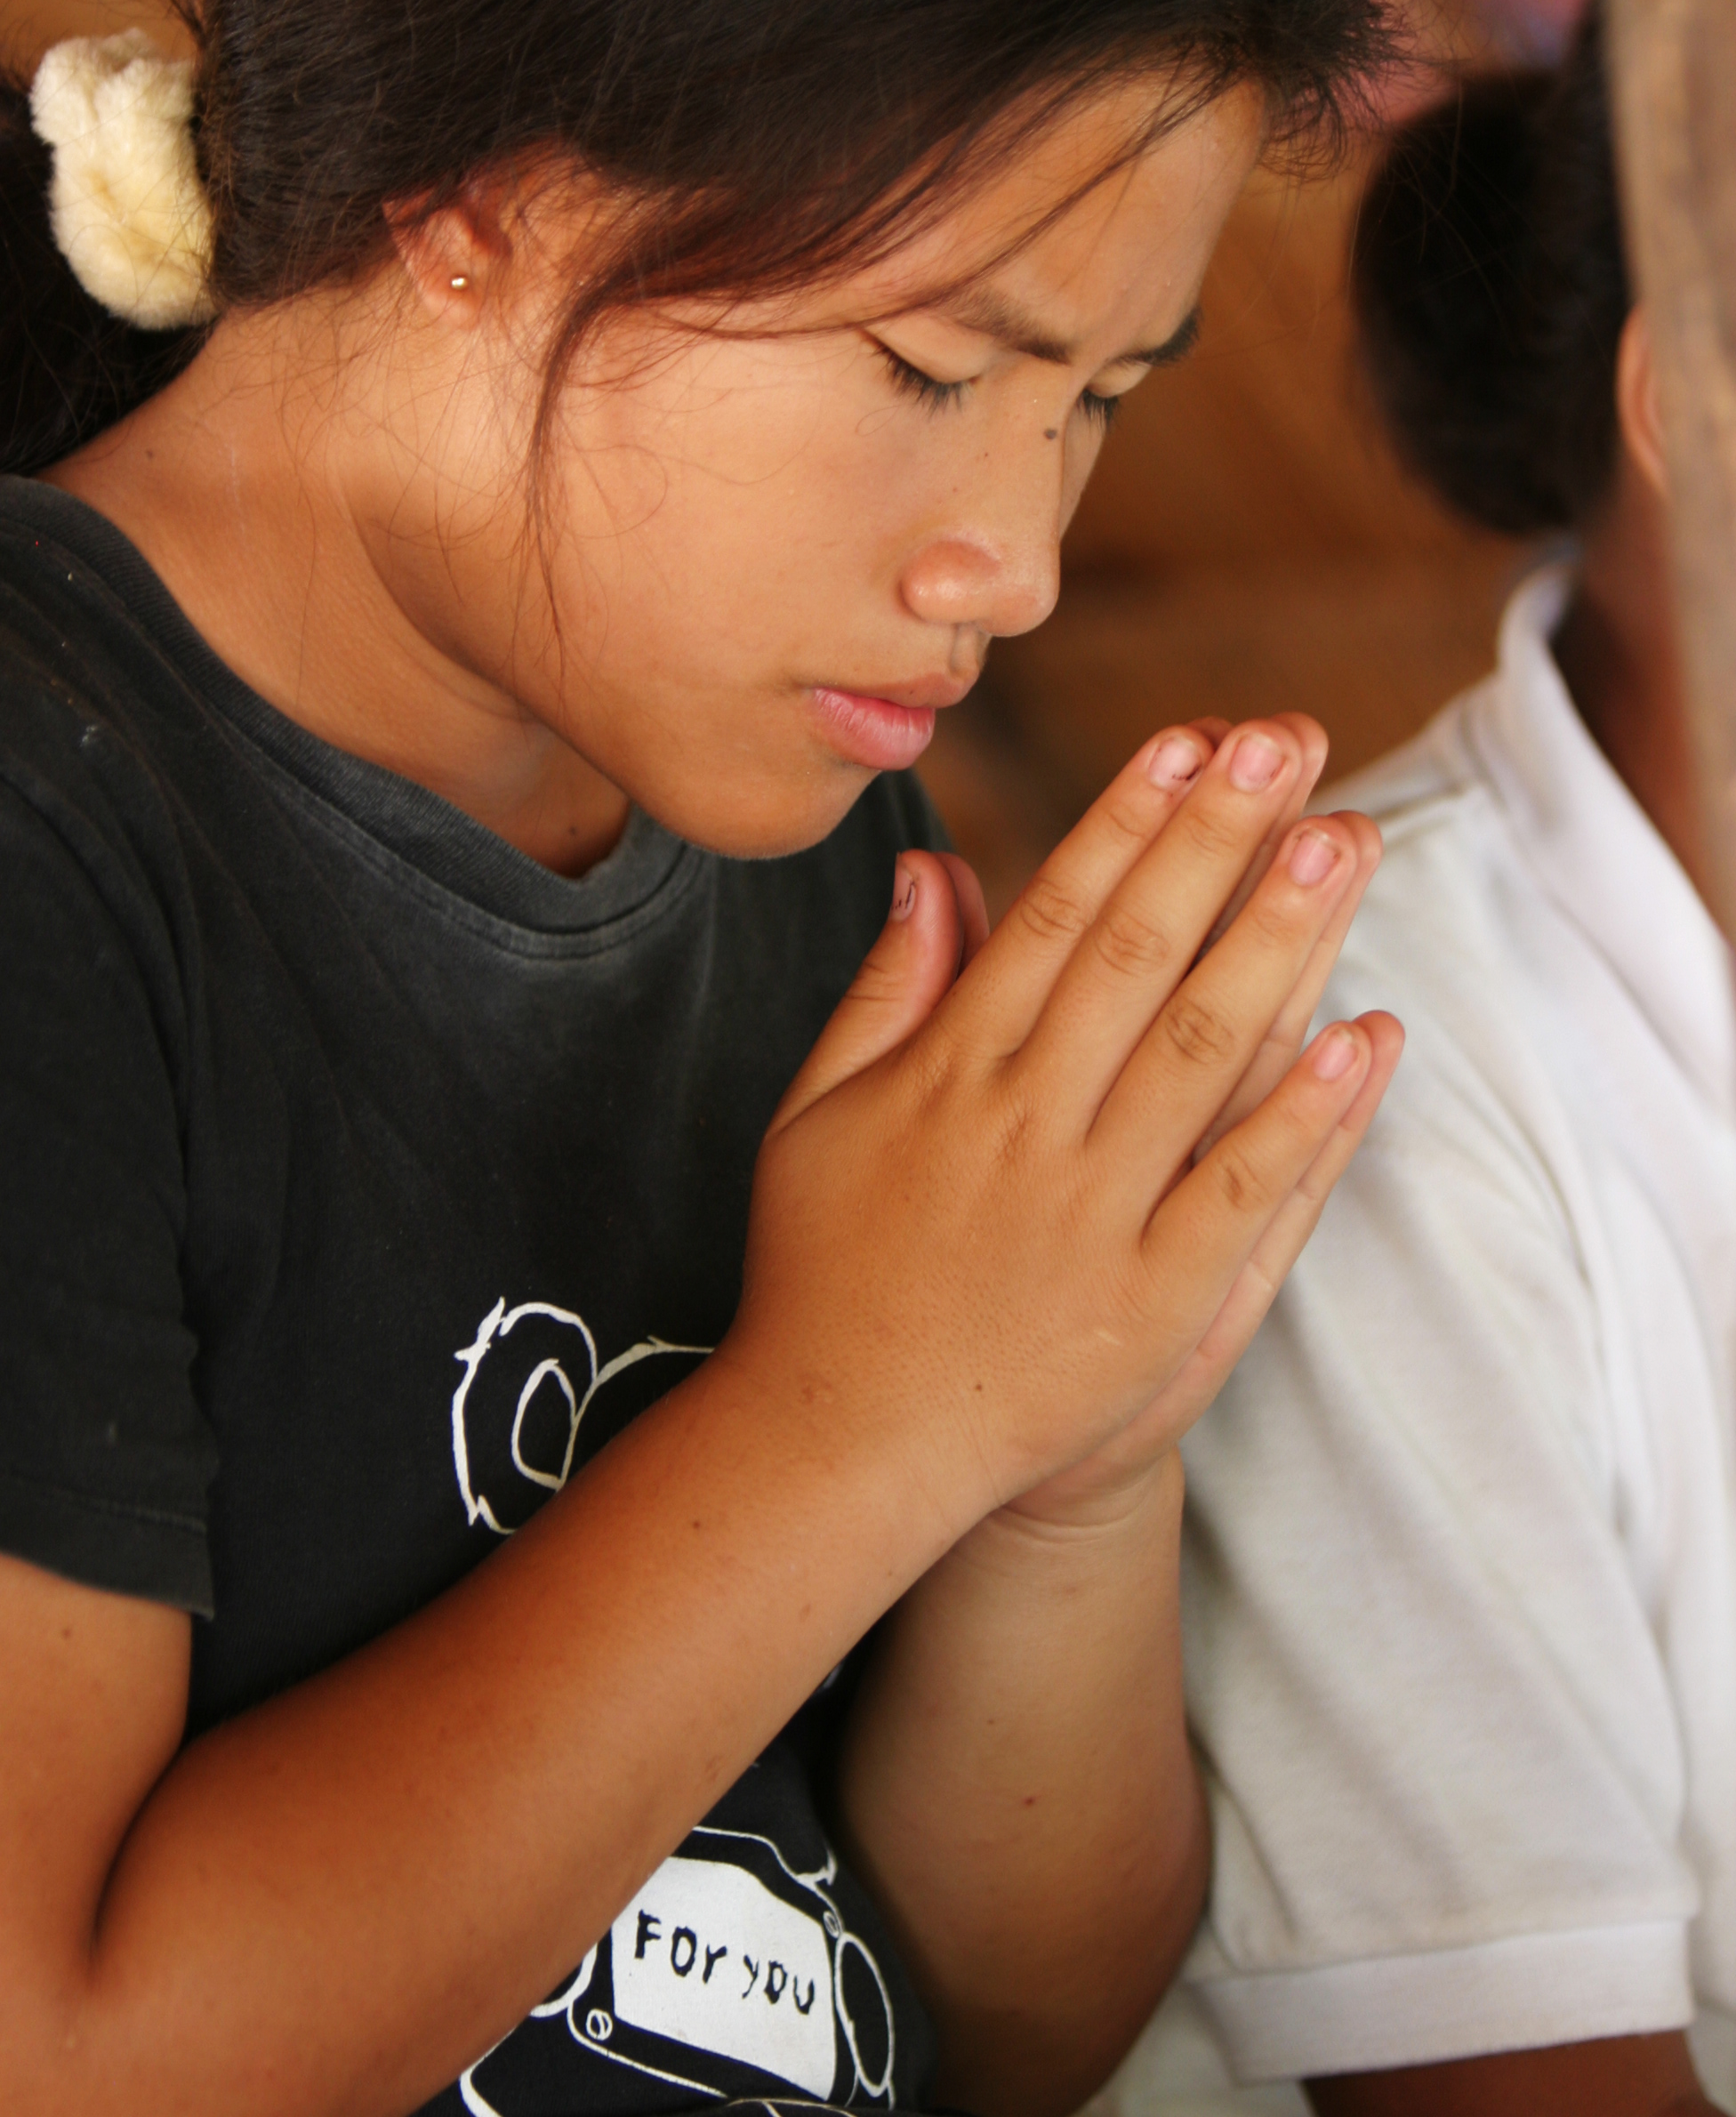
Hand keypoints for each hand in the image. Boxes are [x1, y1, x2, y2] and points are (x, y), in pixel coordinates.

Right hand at [726, 714, 1400, 1539]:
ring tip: (1343, 839)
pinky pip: (1243, 1195)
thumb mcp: (818, 1113)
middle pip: (1143, 957)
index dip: (1130, 822)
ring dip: (1280, 940)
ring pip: (1205, 1053)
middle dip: (1220, 839)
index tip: (1192, 740)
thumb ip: (885, 988)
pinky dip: (1306, 1116)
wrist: (842, 1446)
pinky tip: (1367, 1036)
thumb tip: (931, 866)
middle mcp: (1027, 1127)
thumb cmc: (825, 1270)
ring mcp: (1094, 1214)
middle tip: (1289, 738)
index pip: (1058, 918)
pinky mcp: (1151, 1304)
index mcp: (951, 1073)